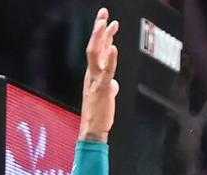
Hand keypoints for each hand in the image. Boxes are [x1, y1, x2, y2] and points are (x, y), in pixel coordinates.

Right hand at [79, 9, 119, 141]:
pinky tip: (115, 49)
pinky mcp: (103, 90)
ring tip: (109, 24)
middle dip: (99, 28)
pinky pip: (107, 73)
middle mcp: (92, 74)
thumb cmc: (98, 115)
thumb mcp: (105, 96)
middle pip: (94, 47)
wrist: (92, 131)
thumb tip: (114, 84)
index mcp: (92, 74)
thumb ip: (109, 86)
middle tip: (104, 12)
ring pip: (98, 55)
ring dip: (103, 38)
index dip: (100, 34)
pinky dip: (111, 61)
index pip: (96, 50)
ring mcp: (96, 81)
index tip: (105, 19)